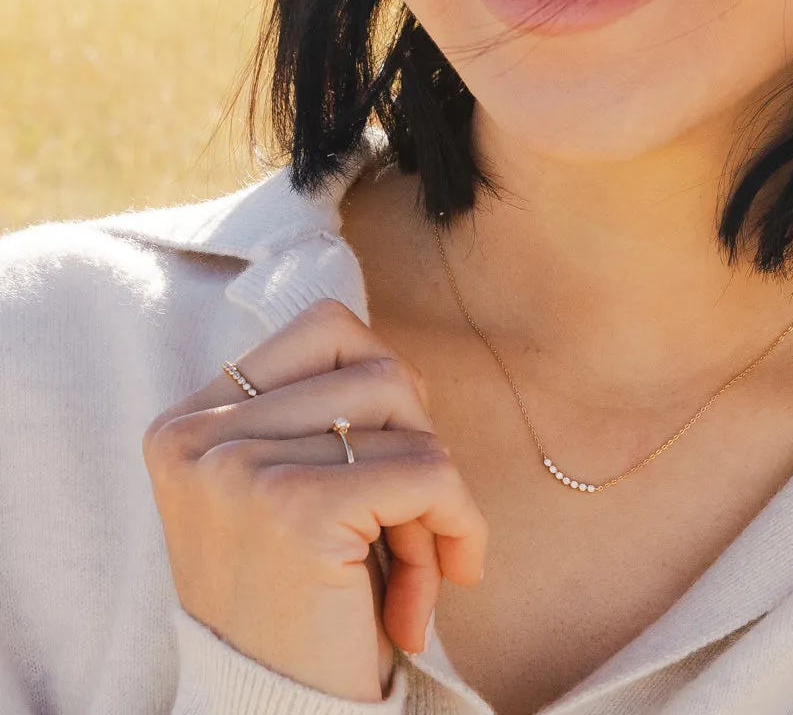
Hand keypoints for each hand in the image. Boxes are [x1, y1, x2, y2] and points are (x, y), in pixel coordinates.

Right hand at [142, 301, 487, 701]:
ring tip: (416, 562)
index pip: (326, 328)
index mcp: (191, 422)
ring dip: (436, 492)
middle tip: (411, 522)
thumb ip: (323, 417)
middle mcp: (200, 435)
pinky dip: (459, 522)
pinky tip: (442, 585)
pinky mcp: (295, 506)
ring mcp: (239, 466)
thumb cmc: (304, 607)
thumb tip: (397, 360)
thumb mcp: (287, 493)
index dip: (385, 389)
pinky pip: (430, 471)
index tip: (389, 461)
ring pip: (407, 409)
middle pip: (377, 366)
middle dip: (417, 441)